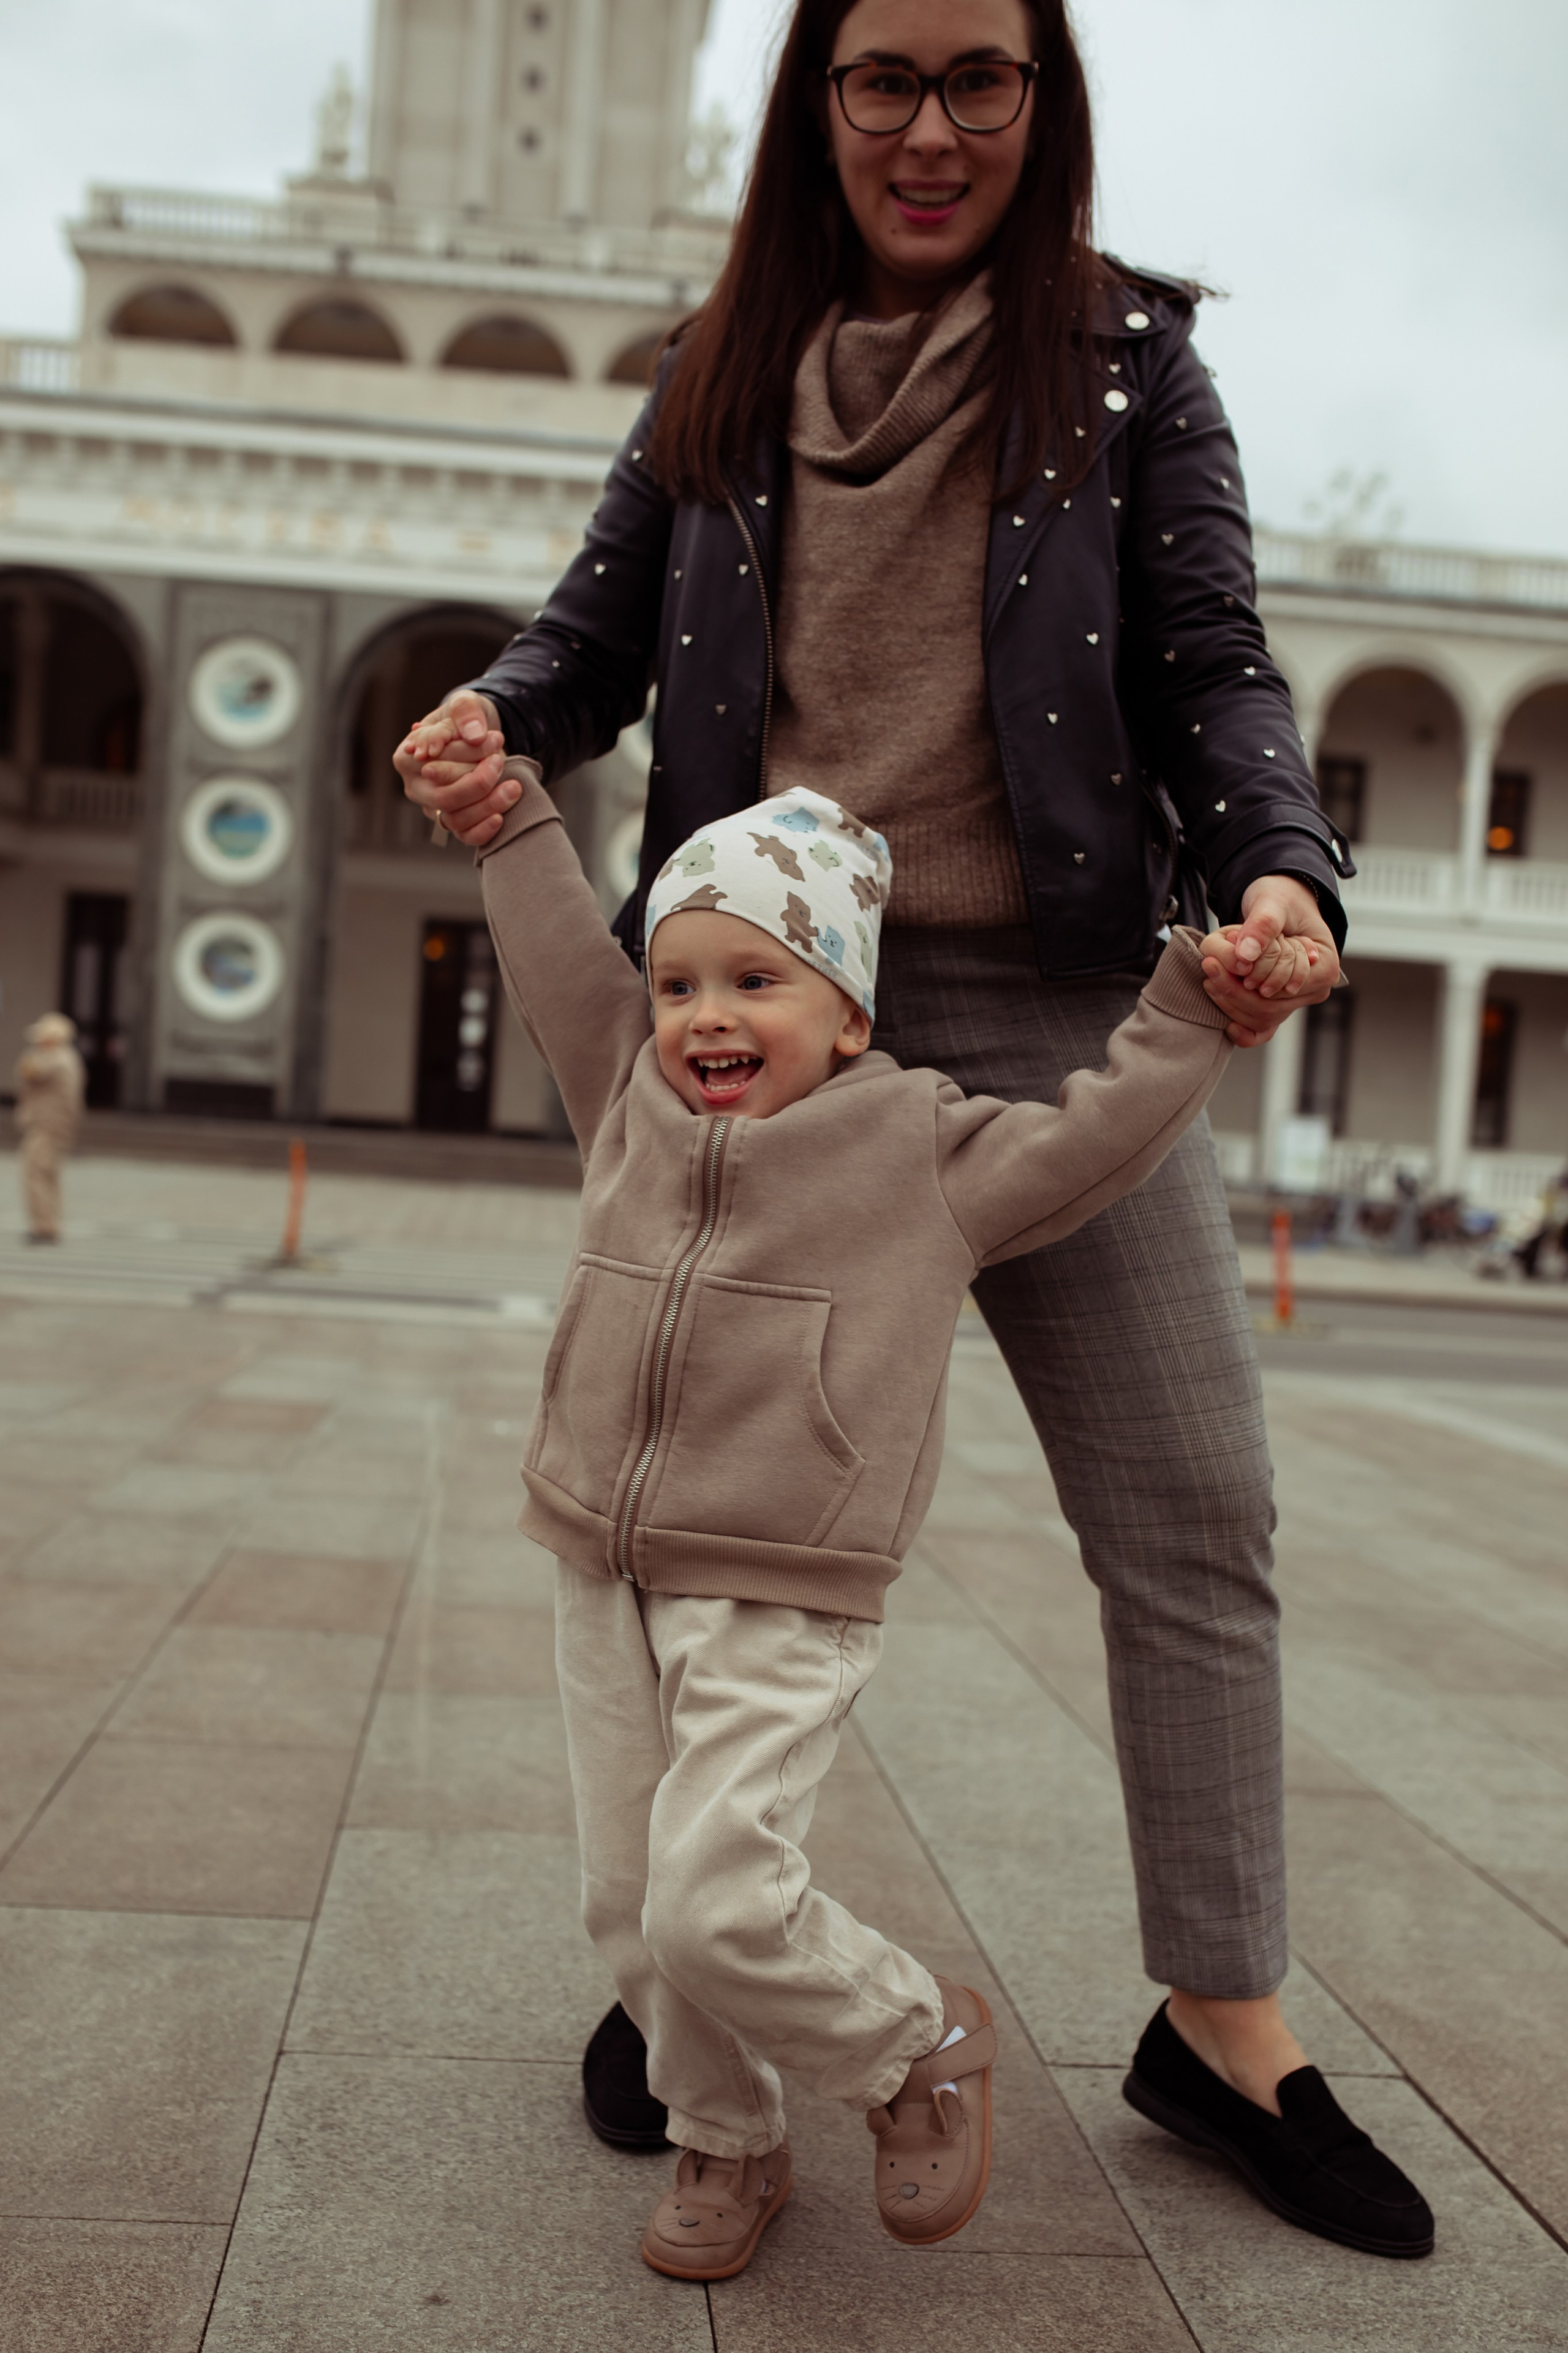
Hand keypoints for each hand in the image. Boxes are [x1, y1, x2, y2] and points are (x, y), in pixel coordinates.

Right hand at [394, 689, 516, 847]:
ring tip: (513, 787)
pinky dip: (482, 831)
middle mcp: (416, 787)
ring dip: (487, 805)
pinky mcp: (454, 823)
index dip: (465, 754)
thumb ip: (466, 712)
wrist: (481, 737)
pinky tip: (501, 817)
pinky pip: (465, 836)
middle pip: (443, 796)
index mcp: (407, 757)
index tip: (495, 739)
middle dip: (478, 781)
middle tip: (501, 760)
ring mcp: (434, 808)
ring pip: (455, 819)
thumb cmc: (465, 721)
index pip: (434, 763)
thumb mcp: (464, 703)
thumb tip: (473, 735)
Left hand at [1199, 876, 1338, 1047]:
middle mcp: (1314, 989)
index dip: (1250, 979)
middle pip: (1270, 1008)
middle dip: (1234, 991)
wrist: (1278, 901)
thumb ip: (1261, 926)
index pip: (1283, 988)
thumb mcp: (1272, 903)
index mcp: (1324, 966)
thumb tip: (1245, 955)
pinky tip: (1226, 1023)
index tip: (1220, 962)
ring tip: (1211, 974)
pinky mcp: (1278, 1004)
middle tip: (1208, 967)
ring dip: (1231, 1002)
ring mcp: (1296, 1000)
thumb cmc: (1281, 899)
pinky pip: (1261, 1030)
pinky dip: (1243, 1030)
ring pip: (1260, 1019)